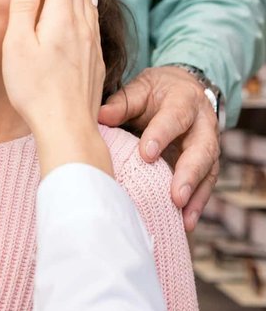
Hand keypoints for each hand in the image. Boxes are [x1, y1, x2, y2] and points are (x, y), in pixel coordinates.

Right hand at [2, 0, 111, 177]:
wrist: (67, 127)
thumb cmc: (35, 89)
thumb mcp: (18, 45)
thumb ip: (24, 8)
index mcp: (60, 20)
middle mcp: (80, 27)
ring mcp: (91, 45)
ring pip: (88, 3)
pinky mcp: (95, 61)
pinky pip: (94, 21)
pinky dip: (90, 5)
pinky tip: (91, 6)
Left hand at [98, 66, 219, 230]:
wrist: (184, 88)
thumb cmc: (157, 91)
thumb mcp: (141, 88)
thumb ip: (123, 102)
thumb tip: (101, 116)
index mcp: (184, 100)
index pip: (174, 117)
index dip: (161, 135)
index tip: (146, 154)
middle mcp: (203, 124)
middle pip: (202, 148)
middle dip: (189, 173)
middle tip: (176, 196)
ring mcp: (209, 144)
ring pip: (208, 170)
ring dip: (196, 195)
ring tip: (183, 218)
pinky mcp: (209, 162)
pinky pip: (207, 184)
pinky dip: (198, 204)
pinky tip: (187, 222)